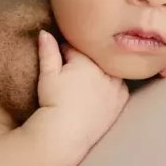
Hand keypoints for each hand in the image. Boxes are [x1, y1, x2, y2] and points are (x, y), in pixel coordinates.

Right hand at [36, 31, 128, 148]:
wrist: (66, 134)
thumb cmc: (54, 103)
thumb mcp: (48, 75)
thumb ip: (48, 51)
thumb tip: (44, 32)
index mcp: (87, 60)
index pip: (76, 46)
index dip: (65, 51)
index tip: (60, 58)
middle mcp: (105, 70)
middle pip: (96, 57)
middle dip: (86, 59)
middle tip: (73, 71)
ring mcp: (115, 86)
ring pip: (110, 69)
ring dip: (102, 70)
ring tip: (88, 81)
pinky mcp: (120, 101)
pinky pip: (120, 85)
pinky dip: (113, 85)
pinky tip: (101, 91)